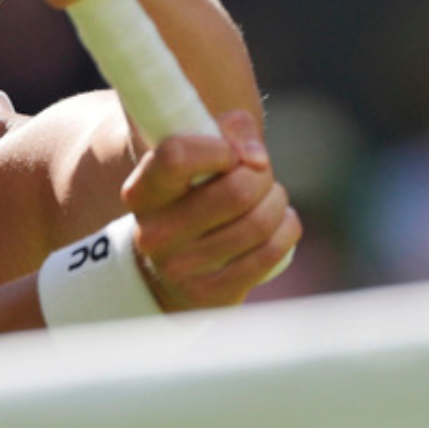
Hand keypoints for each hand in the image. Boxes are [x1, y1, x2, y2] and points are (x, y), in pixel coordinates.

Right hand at [120, 111, 301, 309]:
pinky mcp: (211, 296)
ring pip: (259, 222)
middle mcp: (154, 233)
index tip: (232, 153)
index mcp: (141, 192)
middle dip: (262, 176)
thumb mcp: (196, 159)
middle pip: (236, 191)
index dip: (219, 147)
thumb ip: (227, 132)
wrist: (169, 270)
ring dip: (277, 201)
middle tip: (259, 175)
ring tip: (270, 199)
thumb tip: (257, 158)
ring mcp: (181, 269)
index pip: (177, 156)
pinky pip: (270, 253)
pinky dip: (286, 229)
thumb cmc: (191, 198)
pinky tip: (280, 223)